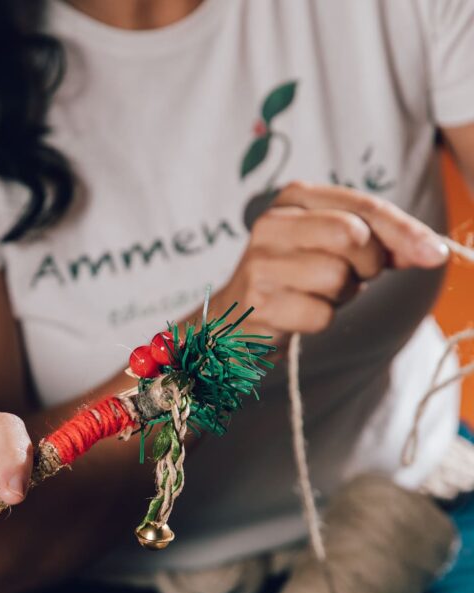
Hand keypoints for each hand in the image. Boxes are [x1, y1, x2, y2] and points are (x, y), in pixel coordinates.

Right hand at [214, 181, 448, 338]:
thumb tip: (431, 252)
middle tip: (355, 276)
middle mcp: (271, 226)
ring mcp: (260, 265)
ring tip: (318, 294)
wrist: (231, 319)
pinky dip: (321, 319)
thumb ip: (380, 241)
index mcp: (292, 200)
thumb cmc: (291, 277)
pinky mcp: (258, 305)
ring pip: (337, 278)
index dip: (405, 231)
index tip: (433, 254)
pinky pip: (320, 314)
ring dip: (342, 295)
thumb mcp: (331, 245)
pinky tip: (299, 313)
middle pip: (352, 237)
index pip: (363, 208)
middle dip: (368, 264)